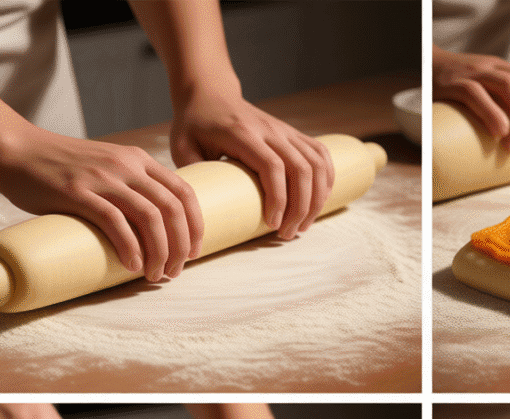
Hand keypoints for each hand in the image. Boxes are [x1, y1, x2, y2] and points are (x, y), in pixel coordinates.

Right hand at [0, 127, 203, 281]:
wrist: (15, 151)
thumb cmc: (63, 169)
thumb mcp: (108, 167)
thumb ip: (133, 187)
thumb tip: (158, 227)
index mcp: (138, 160)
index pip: (184, 193)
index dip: (196, 226)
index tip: (194, 252)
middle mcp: (126, 165)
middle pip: (171, 210)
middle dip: (180, 247)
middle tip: (174, 272)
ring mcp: (102, 178)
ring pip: (149, 218)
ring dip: (159, 252)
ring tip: (155, 274)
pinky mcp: (77, 192)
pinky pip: (115, 222)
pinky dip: (130, 247)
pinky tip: (133, 265)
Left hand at [170, 88, 333, 240]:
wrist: (211, 93)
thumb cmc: (195, 124)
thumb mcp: (182, 147)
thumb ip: (195, 176)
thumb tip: (202, 213)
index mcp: (243, 134)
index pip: (272, 166)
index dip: (278, 198)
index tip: (273, 225)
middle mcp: (270, 130)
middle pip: (302, 169)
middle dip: (301, 207)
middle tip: (288, 234)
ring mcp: (285, 130)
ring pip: (317, 164)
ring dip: (317, 198)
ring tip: (303, 225)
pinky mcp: (293, 134)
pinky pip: (321, 155)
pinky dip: (327, 179)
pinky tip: (321, 200)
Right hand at [433, 46, 509, 153]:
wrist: (419, 64)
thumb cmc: (450, 85)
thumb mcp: (477, 86)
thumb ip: (493, 100)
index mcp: (496, 66)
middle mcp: (487, 66)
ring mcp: (470, 72)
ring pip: (505, 87)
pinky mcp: (452, 84)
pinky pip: (475, 95)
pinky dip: (491, 113)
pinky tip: (499, 132)